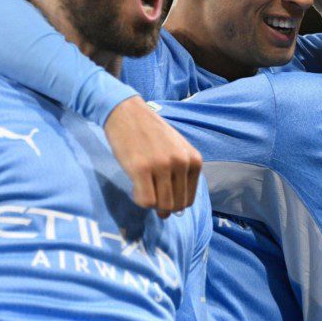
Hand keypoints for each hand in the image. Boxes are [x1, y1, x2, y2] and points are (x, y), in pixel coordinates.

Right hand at [104, 96, 201, 216]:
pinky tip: (135, 187)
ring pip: (162, 206)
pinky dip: (139, 200)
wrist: (127, 112)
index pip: (188, 199)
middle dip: (163, 207)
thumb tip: (178, 207)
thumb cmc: (151, 132)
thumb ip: (182, 172)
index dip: (174, 202)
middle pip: (176, 206)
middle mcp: (181, 163)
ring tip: (142, 189)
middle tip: (150, 194)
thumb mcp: (178, 148)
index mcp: (194, 160)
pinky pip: (146, 201)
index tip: (162, 194)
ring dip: (151, 205)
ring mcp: (162, 166)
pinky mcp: (141, 168)